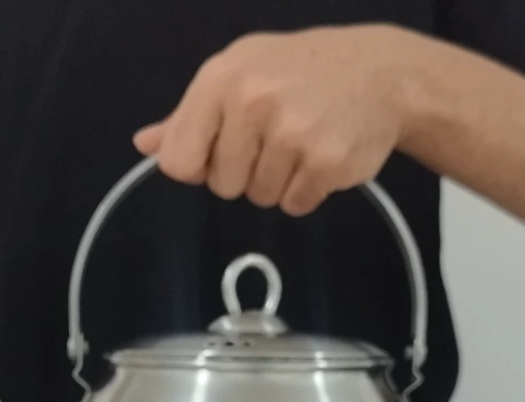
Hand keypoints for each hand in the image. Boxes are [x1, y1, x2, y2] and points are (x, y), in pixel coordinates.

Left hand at [133, 24, 416, 215]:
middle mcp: (252, 103)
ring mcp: (291, 134)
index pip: (179, 161)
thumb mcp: (239, 76)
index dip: (200, 166)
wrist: (379, 73)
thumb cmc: (299, 74)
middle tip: (275, 141)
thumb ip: (189, 116)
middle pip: (222, 186)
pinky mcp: (325, 163)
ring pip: (260, 199)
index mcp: (221, 80)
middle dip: (245, 174)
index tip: (223, 151)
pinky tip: (320, 159)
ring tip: (301, 146)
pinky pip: (295, 205)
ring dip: (278, 183)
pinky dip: (306, 192)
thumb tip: (145, 146)